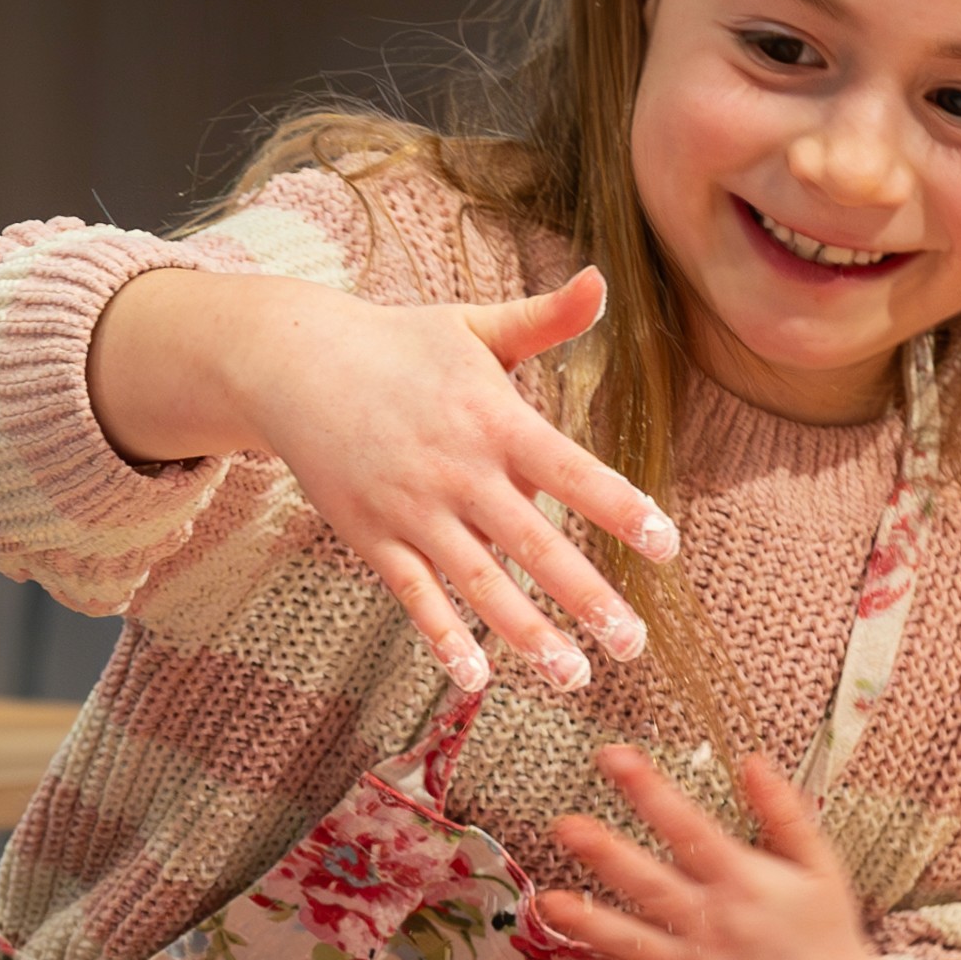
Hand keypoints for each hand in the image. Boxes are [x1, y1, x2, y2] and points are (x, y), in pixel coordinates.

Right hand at [87, 265, 676, 695]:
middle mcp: (457, 470)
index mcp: (494, 419)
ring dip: (526, 634)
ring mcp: (412, 508)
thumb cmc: (400, 345)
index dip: (620, 508)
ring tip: (574, 675)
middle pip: (531, 542)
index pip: (571, 471)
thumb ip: (544, 318)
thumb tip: (601, 280)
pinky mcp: (372, 536)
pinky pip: (413, 596)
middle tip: (632, 642)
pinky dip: (442, 637)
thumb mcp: (473, 325)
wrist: (294, 363)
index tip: (666, 545)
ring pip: (477, 582)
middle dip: (585, 595)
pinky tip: (476, 678)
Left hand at [529, 745, 908, 959]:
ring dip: (584, 925)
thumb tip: (752, 759)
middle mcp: (710, 926)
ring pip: (627, 945)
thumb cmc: (824, 936)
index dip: (653, 792)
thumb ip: (785, 813)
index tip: (615, 756)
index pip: (692, 830)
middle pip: (651, 887)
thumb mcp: (819, 869)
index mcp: (744, 884)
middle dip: (607, 856)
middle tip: (566, 826)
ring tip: (544, 904)